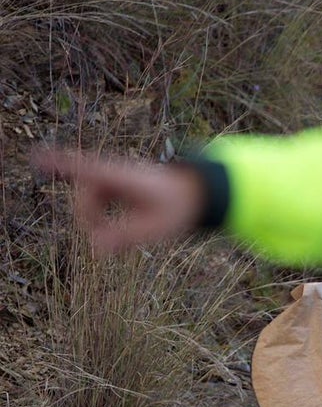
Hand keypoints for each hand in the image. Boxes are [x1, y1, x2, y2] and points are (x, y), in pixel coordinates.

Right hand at [34, 151, 207, 254]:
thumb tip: (96, 250)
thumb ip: (126, 238)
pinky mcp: (115, 185)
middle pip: (85, 196)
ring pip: (89, 200)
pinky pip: (97, 202)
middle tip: (105, 239)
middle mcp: (114, 173)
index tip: (39, 157)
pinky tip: (106, 229)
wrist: (197, 192)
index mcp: (123, 178)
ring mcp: (114, 178)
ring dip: (95, 218)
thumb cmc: (179, 207)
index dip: (62, 166)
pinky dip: (101, 216)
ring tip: (115, 235)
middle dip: (89, 218)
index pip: (86, 170)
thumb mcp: (156, 227)